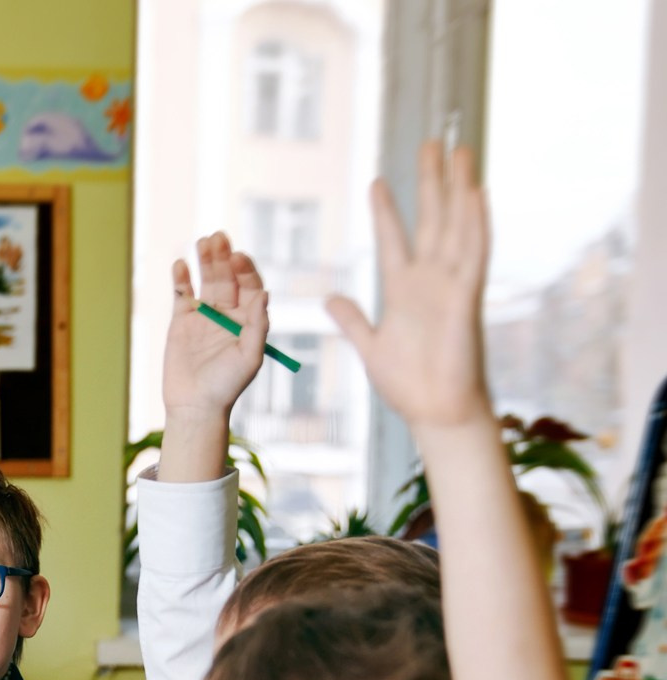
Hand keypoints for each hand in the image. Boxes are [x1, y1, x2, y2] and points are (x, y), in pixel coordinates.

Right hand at [161, 232, 268, 422]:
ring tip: (202, 242)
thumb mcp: (250, 357)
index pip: (250, 285)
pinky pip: (182, 294)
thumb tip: (263, 294)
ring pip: (205, 280)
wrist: (194, 405)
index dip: (245, 269)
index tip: (237, 257)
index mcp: (248, 319)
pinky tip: (180, 264)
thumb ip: (258, 326)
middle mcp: (227, 313)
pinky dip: (181, 278)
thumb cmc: (227, 385)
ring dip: (205, 260)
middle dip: (223, 257)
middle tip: (218, 238)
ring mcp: (203, 315)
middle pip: (227, 277)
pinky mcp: (181, 321)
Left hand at [326, 141, 492, 434]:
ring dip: (458, 188)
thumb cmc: (408, 384)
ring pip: (457, 224)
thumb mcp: (370, 345)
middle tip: (429, 143)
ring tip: (457, 151)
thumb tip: (330, 298)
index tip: (376, 182)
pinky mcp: (467, 297)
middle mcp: (430, 280)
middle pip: (432, 219)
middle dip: (430, 182)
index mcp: (404, 291)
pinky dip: (476, 222)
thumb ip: (352, 319)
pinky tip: (475, 192)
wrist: (434, 411)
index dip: (386, 211)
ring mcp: (451, 285)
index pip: (393, 239)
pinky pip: (474, 253)